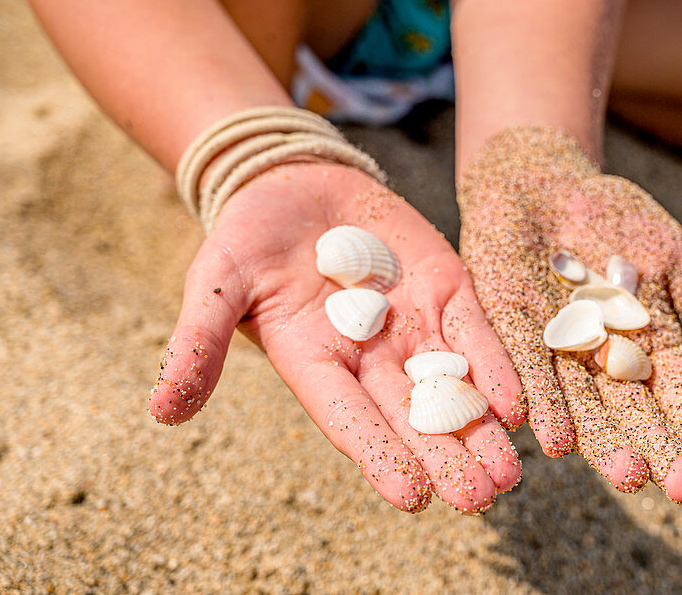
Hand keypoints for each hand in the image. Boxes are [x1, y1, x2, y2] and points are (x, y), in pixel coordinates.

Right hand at [149, 162, 524, 513]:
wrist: (296, 182)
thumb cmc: (246, 236)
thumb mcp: (215, 282)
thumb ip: (200, 340)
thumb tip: (162, 412)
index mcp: (315, 363)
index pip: (351, 419)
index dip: (380, 455)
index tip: (413, 498)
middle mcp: (369, 357)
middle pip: (412, 416)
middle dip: (446, 458)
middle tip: (480, 499)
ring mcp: (412, 324)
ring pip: (453, 386)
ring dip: (481, 429)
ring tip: (508, 474)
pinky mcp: (445, 289)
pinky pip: (476, 332)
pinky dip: (496, 366)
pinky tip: (518, 404)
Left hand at [458, 127, 681, 502]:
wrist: (547, 180)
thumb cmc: (622, 223)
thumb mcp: (681, 266)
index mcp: (649, 352)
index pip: (681, 403)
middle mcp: (601, 364)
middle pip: (632, 414)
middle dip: (655, 451)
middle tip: (679, 489)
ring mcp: (554, 350)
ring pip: (582, 403)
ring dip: (602, 441)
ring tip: (627, 475)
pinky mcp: (509, 327)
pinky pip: (526, 366)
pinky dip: (542, 399)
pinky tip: (556, 437)